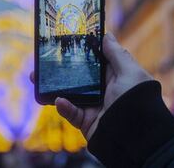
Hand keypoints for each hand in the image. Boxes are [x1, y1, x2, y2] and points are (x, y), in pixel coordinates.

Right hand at [30, 33, 152, 140]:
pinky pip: (70, 112)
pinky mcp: (85, 120)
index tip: (62, 42)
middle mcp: (100, 90)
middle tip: (42, 60)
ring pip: (67, 93)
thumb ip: (117, 55)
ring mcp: (91, 105)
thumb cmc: (137, 101)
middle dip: (58, 69)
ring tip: (35, 77)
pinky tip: (58, 100)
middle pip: (75, 76)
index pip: (92, 61)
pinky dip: (63, 106)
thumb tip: (106, 35)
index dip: (78, 52)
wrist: (137, 137)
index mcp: (112, 76)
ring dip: (51, 86)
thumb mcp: (130, 73)